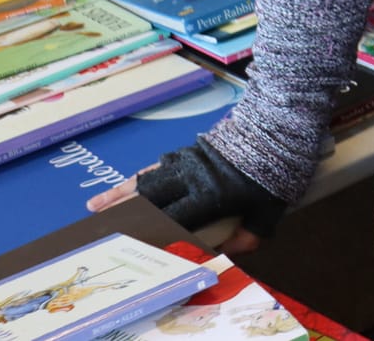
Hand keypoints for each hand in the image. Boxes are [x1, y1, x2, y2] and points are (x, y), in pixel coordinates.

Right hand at [86, 142, 285, 249]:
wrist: (279, 122)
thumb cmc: (278, 168)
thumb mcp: (271, 208)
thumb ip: (252, 234)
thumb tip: (232, 252)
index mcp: (210, 194)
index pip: (172, 221)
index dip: (151, 236)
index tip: (130, 249)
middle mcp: (191, 177)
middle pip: (148, 199)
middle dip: (121, 214)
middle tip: (94, 227)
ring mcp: (188, 160)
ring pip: (147, 179)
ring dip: (120, 193)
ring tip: (94, 206)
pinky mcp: (190, 149)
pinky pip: (158, 165)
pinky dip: (139, 176)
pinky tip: (127, 184)